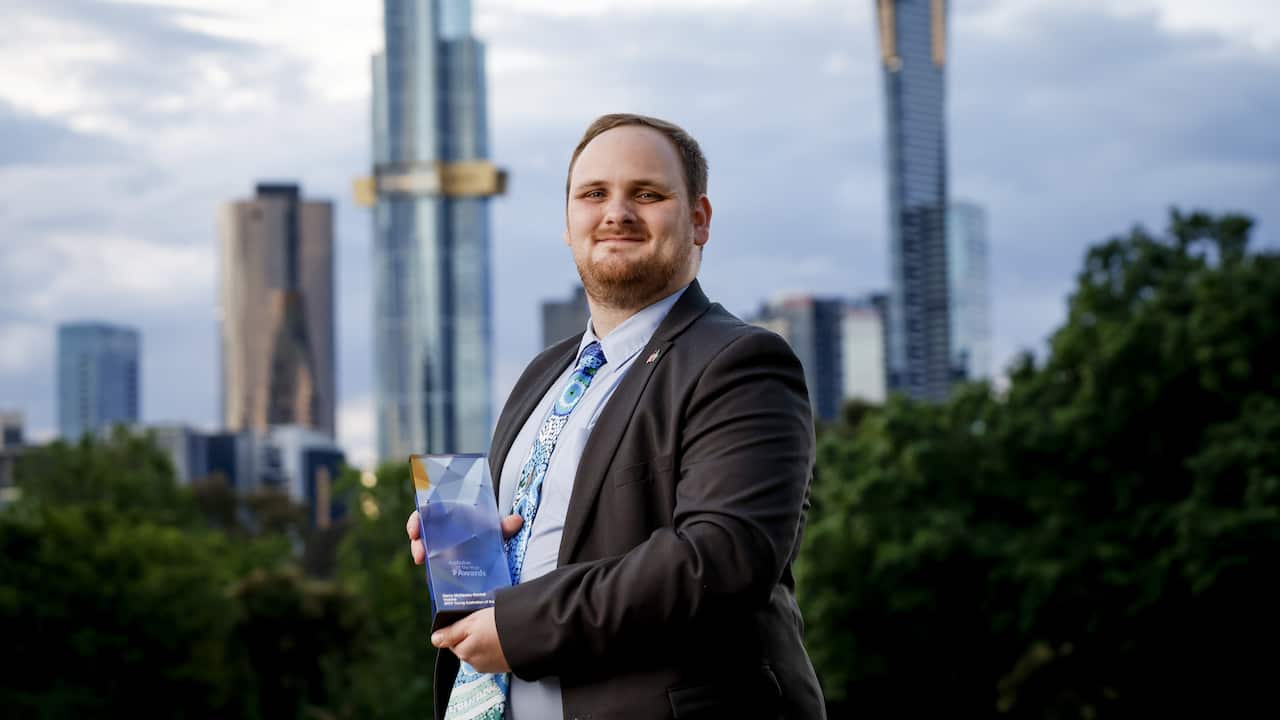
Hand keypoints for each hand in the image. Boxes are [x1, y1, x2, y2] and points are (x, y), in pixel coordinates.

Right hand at [406, 511, 524, 564]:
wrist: (489, 545)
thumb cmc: (487, 530)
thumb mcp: (494, 528)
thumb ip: (503, 526)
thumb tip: (517, 521)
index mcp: (448, 517)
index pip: (426, 514)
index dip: (416, 521)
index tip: (414, 530)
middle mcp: (440, 532)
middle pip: (421, 535)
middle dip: (417, 544)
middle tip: (420, 554)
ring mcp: (439, 549)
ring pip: (424, 551)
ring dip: (420, 555)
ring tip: (423, 562)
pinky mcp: (442, 565)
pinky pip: (433, 568)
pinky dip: (431, 572)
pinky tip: (433, 578)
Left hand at [431, 608, 510, 672]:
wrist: (531, 635)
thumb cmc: (502, 625)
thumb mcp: (472, 621)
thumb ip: (452, 632)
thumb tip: (435, 639)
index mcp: (464, 651)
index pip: (452, 639)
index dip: (461, 626)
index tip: (471, 618)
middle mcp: (474, 662)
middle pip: (465, 645)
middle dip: (472, 634)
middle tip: (486, 621)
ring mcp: (489, 665)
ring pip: (479, 649)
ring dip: (484, 640)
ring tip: (497, 628)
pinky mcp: (502, 665)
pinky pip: (493, 653)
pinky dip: (496, 645)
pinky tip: (504, 637)